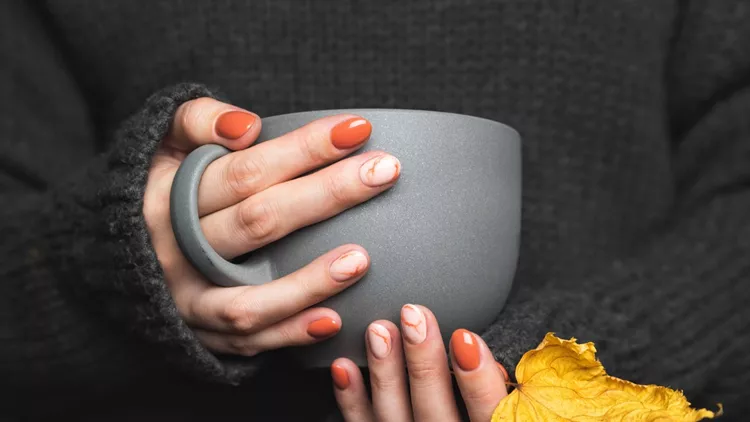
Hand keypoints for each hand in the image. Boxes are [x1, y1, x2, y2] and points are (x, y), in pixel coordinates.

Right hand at [143, 97, 400, 355]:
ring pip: (251, 297)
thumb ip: (197, 120)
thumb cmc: (157, 188)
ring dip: (309, 281)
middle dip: (327, 195)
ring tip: (362, 259)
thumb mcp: (161, 143)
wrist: (113, 255)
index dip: (304, 149)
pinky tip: (334, 320)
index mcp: (171, 196)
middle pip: (260, 222)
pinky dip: (290, 333)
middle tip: (385, 172)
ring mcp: (188, 297)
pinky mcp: (200, 332)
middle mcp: (177, 250)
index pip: (248, 170)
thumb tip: (246, 126)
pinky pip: (248, 340)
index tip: (358, 130)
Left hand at [331, 305, 508, 420]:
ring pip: (393, 419)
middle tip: (413, 315)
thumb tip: (502, 358)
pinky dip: (351, 401)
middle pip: (435, 414)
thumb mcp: (527, 416)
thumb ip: (516, 401)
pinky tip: (344, 367)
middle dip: (423, 363)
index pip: (491, 417)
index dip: (477, 380)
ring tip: (378, 329)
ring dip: (385, 373)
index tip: (465, 336)